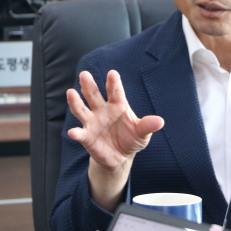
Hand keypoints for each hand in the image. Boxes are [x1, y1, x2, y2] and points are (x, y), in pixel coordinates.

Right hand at [67, 69, 163, 210]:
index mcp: (118, 105)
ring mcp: (93, 122)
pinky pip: (80, 133)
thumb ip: (147, 126)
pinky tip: (73, 132)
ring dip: (76, 102)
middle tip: (84, 74)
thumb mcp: (142, 133)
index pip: (115, 92)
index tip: (112, 73)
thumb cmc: (131, 139)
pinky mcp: (87, 136)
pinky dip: (76, 132)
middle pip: (94, 95)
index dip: (114, 83)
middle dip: (89, 85)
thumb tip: (160, 121)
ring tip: (71, 93)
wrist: (120, 157)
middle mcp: (102, 110)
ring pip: (82, 109)